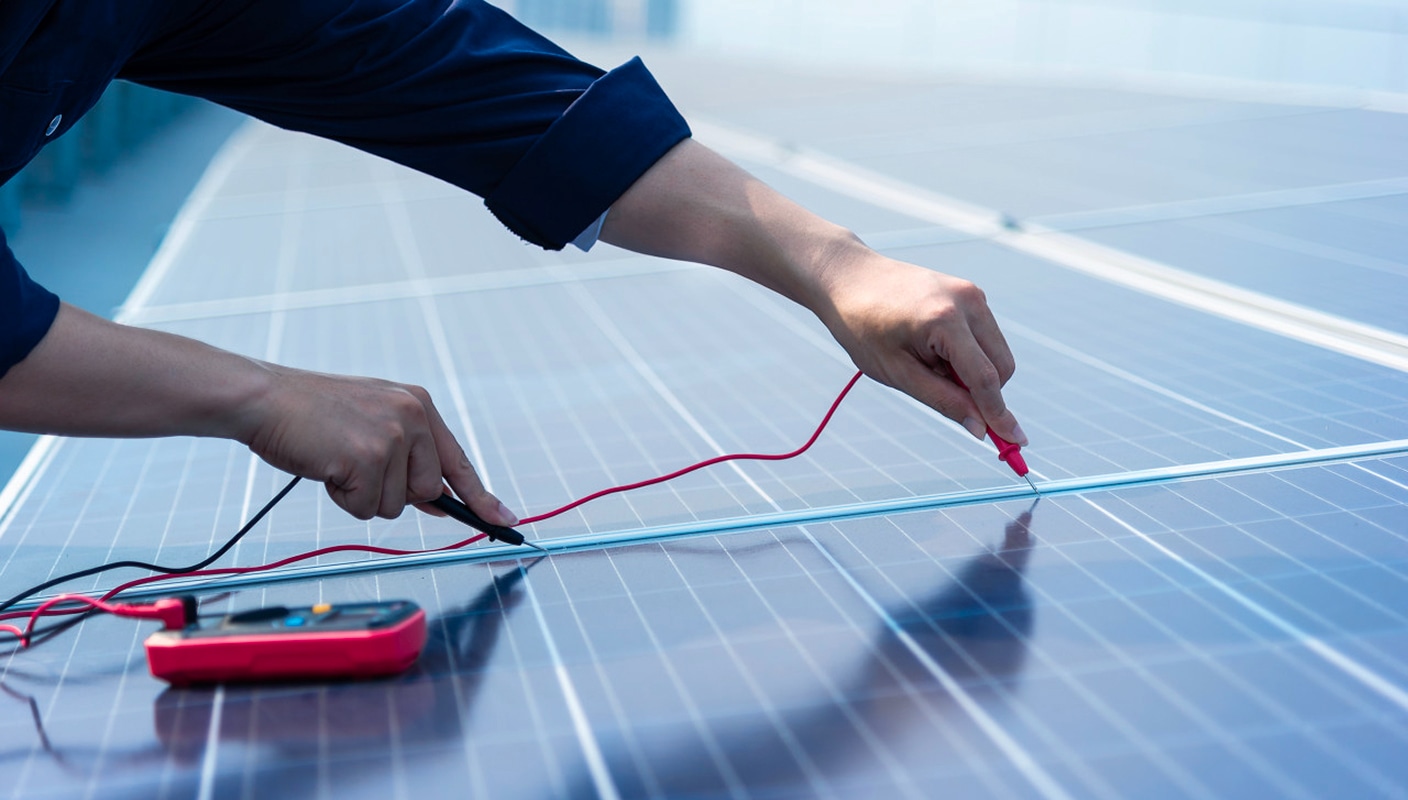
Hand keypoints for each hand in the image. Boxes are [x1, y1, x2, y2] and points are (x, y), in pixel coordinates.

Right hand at [0, 304, 517, 522]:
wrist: (263, 397)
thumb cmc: (310, 414)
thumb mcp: (371, 422)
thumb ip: (407, 455)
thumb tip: (440, 500)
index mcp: (418, 405)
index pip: (458, 461)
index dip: (482, 497)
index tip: (507, 523)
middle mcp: (413, 417)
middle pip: (425, 493)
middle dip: (390, 492)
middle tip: (352, 463)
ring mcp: (393, 437)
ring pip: (394, 506)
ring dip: (361, 495)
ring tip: (334, 458)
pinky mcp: (368, 458)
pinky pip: (367, 508)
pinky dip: (342, 498)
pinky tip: (325, 466)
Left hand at [818, 248, 1024, 444]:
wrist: (848, 278)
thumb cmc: (863, 326)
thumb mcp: (897, 372)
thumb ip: (943, 400)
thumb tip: (980, 428)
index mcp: (945, 320)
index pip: (985, 378)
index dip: (999, 414)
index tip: (1016, 442)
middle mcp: (967, 301)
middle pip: (1001, 366)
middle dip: (983, 392)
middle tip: (943, 394)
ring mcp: (972, 293)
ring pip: (996, 352)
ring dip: (974, 372)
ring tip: (928, 363)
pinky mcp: (970, 293)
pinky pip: (984, 336)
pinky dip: (968, 354)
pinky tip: (933, 348)